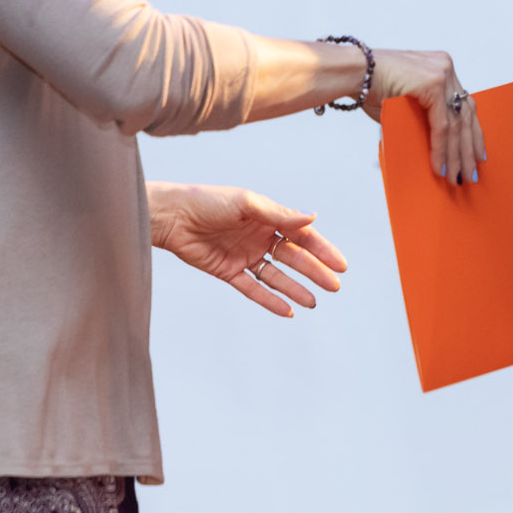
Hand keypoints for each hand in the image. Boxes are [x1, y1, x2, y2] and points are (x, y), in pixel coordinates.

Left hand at [147, 182, 348, 317]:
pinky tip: (287, 310)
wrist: (172, 216)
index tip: (340, 265)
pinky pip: (253, 288)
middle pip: (293, 257)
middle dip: (315, 271)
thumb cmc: (208, 201)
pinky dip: (269, 299)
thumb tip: (313, 217)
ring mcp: (244, 255)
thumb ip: (279, 214)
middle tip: (334, 286)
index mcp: (267, 217)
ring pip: (276, 276)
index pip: (302, 235)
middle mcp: (259, 236)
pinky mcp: (228, 271)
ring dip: (296, 288)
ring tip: (314, 301)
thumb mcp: (247, 204)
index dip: (322, 250)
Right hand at [367, 49, 483, 184]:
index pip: (466, 104)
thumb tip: (434, 145)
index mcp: (442, 68)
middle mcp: (446, 68)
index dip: (473, 131)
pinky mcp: (433, 84)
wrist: (354, 73)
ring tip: (457, 176)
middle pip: (466, 114)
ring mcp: (441, 74)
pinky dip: (441, 148)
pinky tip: (440, 166)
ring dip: (457, 154)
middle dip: (469, 147)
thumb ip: (423, 116)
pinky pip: (442, 125)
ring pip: (457, 123)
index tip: (478, 154)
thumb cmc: (372, 87)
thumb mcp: (406, 102)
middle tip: (471, 172)